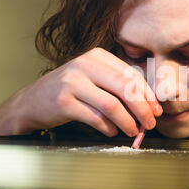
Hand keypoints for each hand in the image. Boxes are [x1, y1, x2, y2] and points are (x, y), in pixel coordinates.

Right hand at [0, 48, 161, 136]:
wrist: (31, 102)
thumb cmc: (69, 91)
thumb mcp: (93, 78)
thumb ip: (117, 86)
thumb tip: (148, 105)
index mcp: (96, 56)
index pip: (131, 75)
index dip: (148, 95)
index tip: (156, 110)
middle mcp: (84, 64)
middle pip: (125, 88)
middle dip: (142, 109)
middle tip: (150, 124)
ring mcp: (72, 82)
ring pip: (112, 105)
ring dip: (127, 122)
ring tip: (133, 131)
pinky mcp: (63, 102)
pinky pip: (96, 118)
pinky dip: (109, 128)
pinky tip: (113, 132)